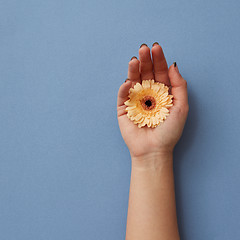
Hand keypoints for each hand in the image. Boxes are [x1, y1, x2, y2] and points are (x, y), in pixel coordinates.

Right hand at [117, 43, 188, 159]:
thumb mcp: (181, 107)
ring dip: (133, 69)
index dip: (158, 59)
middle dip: (145, 60)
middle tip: (144, 48)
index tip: (156, 47)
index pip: (159, 72)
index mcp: (162, 93)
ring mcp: (135, 101)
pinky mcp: (124, 109)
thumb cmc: (169, 131)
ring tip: (135, 59)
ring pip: (133, 81)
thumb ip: (179, 85)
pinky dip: (124, 88)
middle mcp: (148, 94)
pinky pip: (123, 95)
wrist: (154, 150)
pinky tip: (128, 81)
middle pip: (145, 73)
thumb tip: (173, 65)